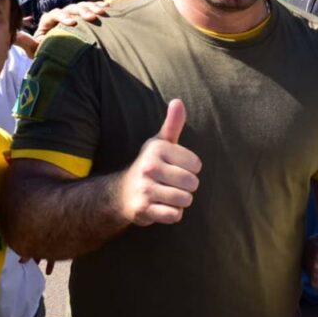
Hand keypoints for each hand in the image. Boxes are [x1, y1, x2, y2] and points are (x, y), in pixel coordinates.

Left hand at [15, 1, 109, 56]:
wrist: (59, 56)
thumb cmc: (47, 53)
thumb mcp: (35, 49)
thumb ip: (26, 42)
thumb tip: (14, 35)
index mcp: (48, 20)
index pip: (55, 14)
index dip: (64, 17)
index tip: (73, 23)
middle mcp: (61, 15)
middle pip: (71, 7)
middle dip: (82, 11)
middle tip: (93, 17)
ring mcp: (73, 15)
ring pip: (82, 6)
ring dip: (92, 8)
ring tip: (102, 12)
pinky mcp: (82, 18)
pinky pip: (91, 9)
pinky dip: (98, 6)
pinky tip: (107, 7)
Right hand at [119, 99, 201, 226]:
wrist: (121, 193)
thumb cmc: (150, 165)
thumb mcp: (160, 142)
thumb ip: (172, 124)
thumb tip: (177, 101)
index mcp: (158, 149)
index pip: (196, 165)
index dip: (191, 169)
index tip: (176, 168)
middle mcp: (149, 167)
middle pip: (192, 183)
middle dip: (187, 187)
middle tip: (173, 184)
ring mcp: (145, 189)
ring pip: (185, 199)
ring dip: (181, 201)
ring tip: (168, 195)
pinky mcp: (143, 209)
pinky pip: (174, 215)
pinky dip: (172, 214)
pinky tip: (162, 207)